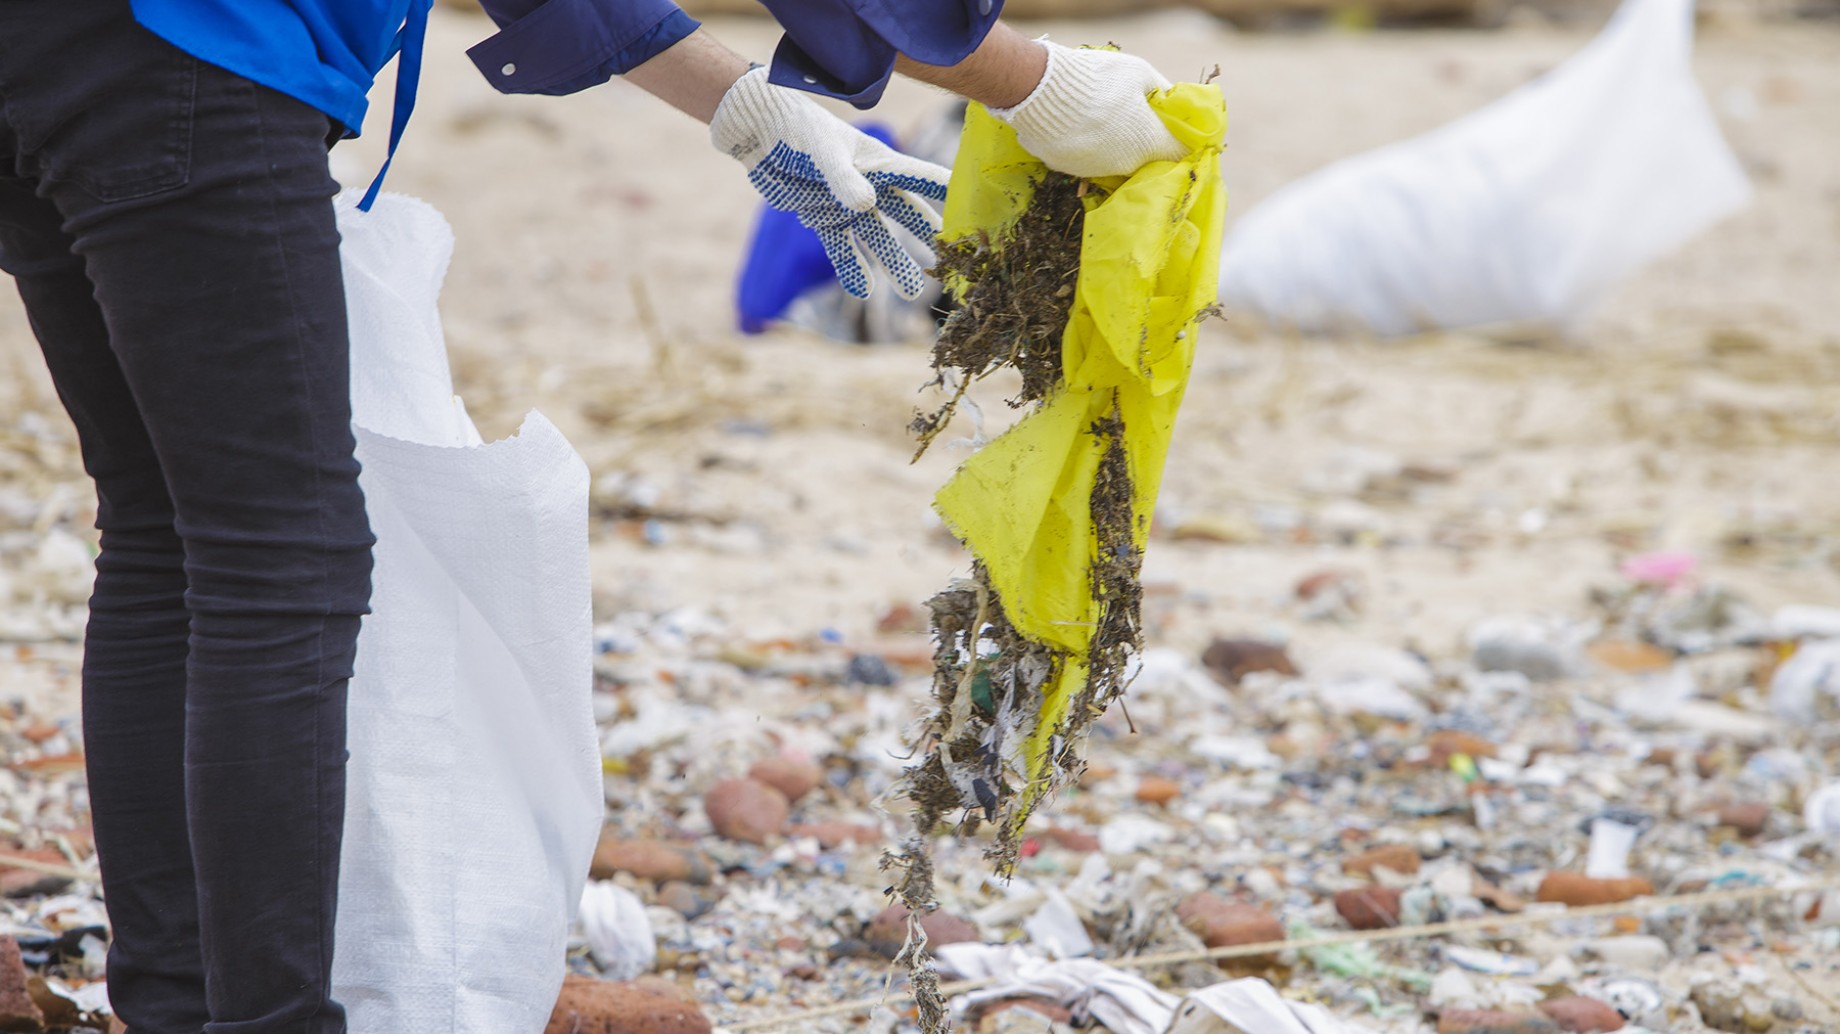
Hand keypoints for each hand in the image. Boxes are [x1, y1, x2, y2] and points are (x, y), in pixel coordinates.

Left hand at [712, 68, 947, 298]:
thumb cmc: (797, 129)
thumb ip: (844, 178)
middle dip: (926, 237)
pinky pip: (840, 248)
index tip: (974, 209)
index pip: (920, 178)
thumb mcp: (822, 152)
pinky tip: (861, 291)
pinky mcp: (822, 215)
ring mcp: (845, 202)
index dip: (946, 192)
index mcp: (878, 162)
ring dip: (893, 263)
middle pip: (905, 214)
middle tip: (948, 261)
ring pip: (876, 237)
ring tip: (913, 291)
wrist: (759, 131)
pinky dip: (850, 268)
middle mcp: (869, 184)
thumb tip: (866, 205)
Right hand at [990, 42, 1187, 178]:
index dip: (1182, 140)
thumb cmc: (1098, 78)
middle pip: (1146, 160)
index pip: (1180, 153)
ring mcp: (1095, 171)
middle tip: (1138, 117)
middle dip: (1147, 142)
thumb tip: (1173, 101)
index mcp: (1150, 143)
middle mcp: (1126, 165)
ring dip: (1116, 145)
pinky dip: (1089, 147)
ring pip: (1115, 162)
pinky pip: (1086, 160)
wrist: (1041, 91)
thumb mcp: (1140, 73)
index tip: (1176, 128)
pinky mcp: (1068, 170)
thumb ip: (1163, 90)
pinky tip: (1080, 125)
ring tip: (1104, 117)